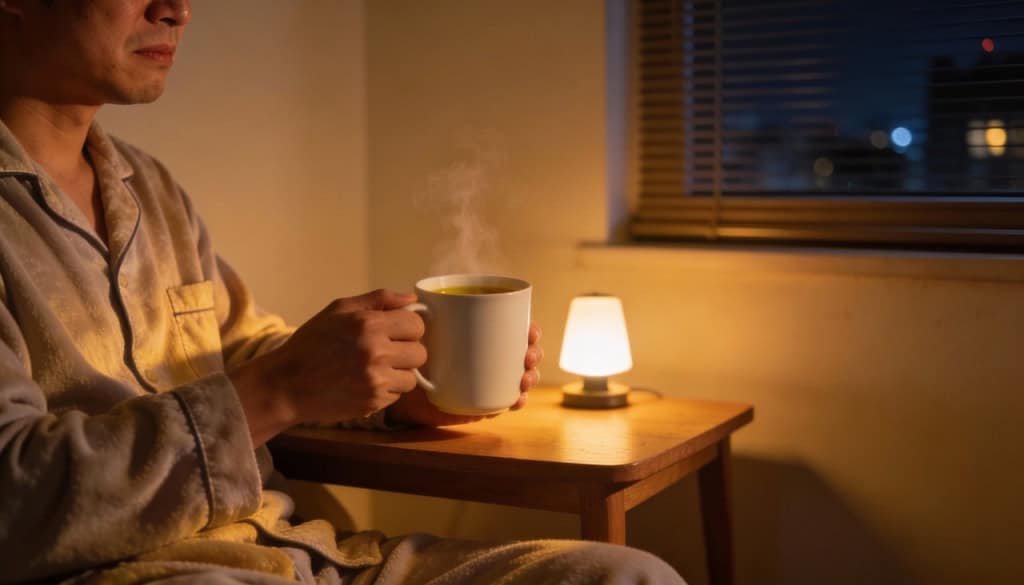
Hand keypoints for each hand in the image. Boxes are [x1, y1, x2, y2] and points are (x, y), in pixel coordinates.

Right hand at [230, 289, 425, 444]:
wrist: (286, 384)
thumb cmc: (311, 343)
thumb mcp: (339, 310)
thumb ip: (378, 300)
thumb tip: (411, 300)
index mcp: (369, 324)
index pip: (416, 324)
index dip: (408, 328)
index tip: (396, 332)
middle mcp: (376, 352)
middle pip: (420, 353)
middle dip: (406, 351)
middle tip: (386, 352)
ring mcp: (376, 380)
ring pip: (411, 378)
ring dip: (398, 374)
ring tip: (375, 369)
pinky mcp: (373, 403)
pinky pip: (396, 396)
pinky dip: (385, 391)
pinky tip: (364, 384)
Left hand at [386, 321, 542, 426]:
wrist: (398, 386)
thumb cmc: (407, 351)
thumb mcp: (411, 328)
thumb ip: (408, 309)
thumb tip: (412, 296)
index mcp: (479, 333)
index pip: (513, 328)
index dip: (529, 329)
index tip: (531, 330)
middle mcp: (487, 355)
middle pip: (522, 351)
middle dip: (534, 352)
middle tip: (527, 356)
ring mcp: (487, 379)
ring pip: (520, 376)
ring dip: (530, 376)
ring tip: (523, 378)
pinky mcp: (481, 401)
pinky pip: (506, 401)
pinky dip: (517, 400)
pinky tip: (517, 399)